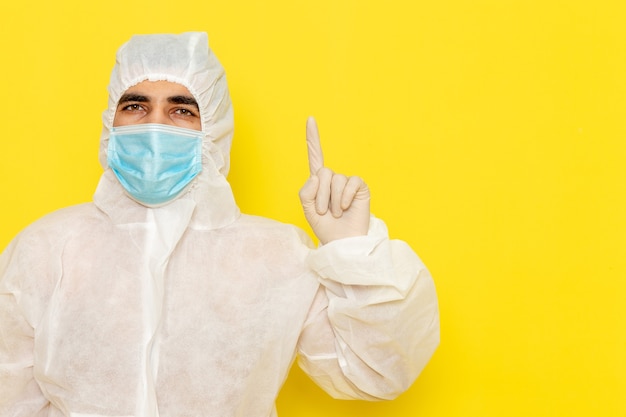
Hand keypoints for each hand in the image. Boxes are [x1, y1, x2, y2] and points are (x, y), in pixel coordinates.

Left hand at [299, 116, 370, 243]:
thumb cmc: (325, 227)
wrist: (341, 242)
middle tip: (323, 211)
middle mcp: (333, 179)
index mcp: (318, 182)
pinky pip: (350, 183)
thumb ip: (306, 191)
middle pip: (322, 173)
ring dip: (332, 201)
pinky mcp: (359, 187)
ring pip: (335, 179)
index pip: (315, 156)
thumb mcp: (307, 209)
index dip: (313, 138)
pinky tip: (346, 208)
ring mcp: (347, 183)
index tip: (310, 119)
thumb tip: (318, 175)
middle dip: (319, 195)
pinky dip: (345, 197)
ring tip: (336, 213)